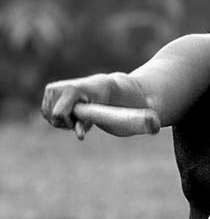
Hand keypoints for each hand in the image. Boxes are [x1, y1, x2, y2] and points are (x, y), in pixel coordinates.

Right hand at [42, 75, 121, 138]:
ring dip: (58, 121)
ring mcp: (51, 87)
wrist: (96, 86)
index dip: (68, 123)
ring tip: (73, 118)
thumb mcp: (94, 113)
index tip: (80, 123)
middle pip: (52, 116)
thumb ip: (85, 124)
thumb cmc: (98, 101)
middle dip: (64, 124)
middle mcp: (57, 87)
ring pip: (47, 114)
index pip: (58, 114)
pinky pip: (45, 110)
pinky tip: (67, 114)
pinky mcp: (48, 89)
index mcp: (70, 90)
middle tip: (77, 122)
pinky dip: (54, 116)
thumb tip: (80, 137)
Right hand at [42, 75, 158, 138]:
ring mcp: (60, 87)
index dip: (71, 119)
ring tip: (82, 119)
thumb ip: (145, 119)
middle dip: (66, 123)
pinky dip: (58, 120)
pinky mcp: (53, 92)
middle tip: (84, 125)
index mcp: (94, 86)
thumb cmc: (133, 103)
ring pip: (47, 114)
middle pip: (52, 113)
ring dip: (62, 122)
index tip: (81, 134)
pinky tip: (74, 118)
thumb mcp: (140, 112)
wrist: (125, 91)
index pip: (67, 101)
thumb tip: (154, 127)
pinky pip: (45, 113)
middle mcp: (72, 84)